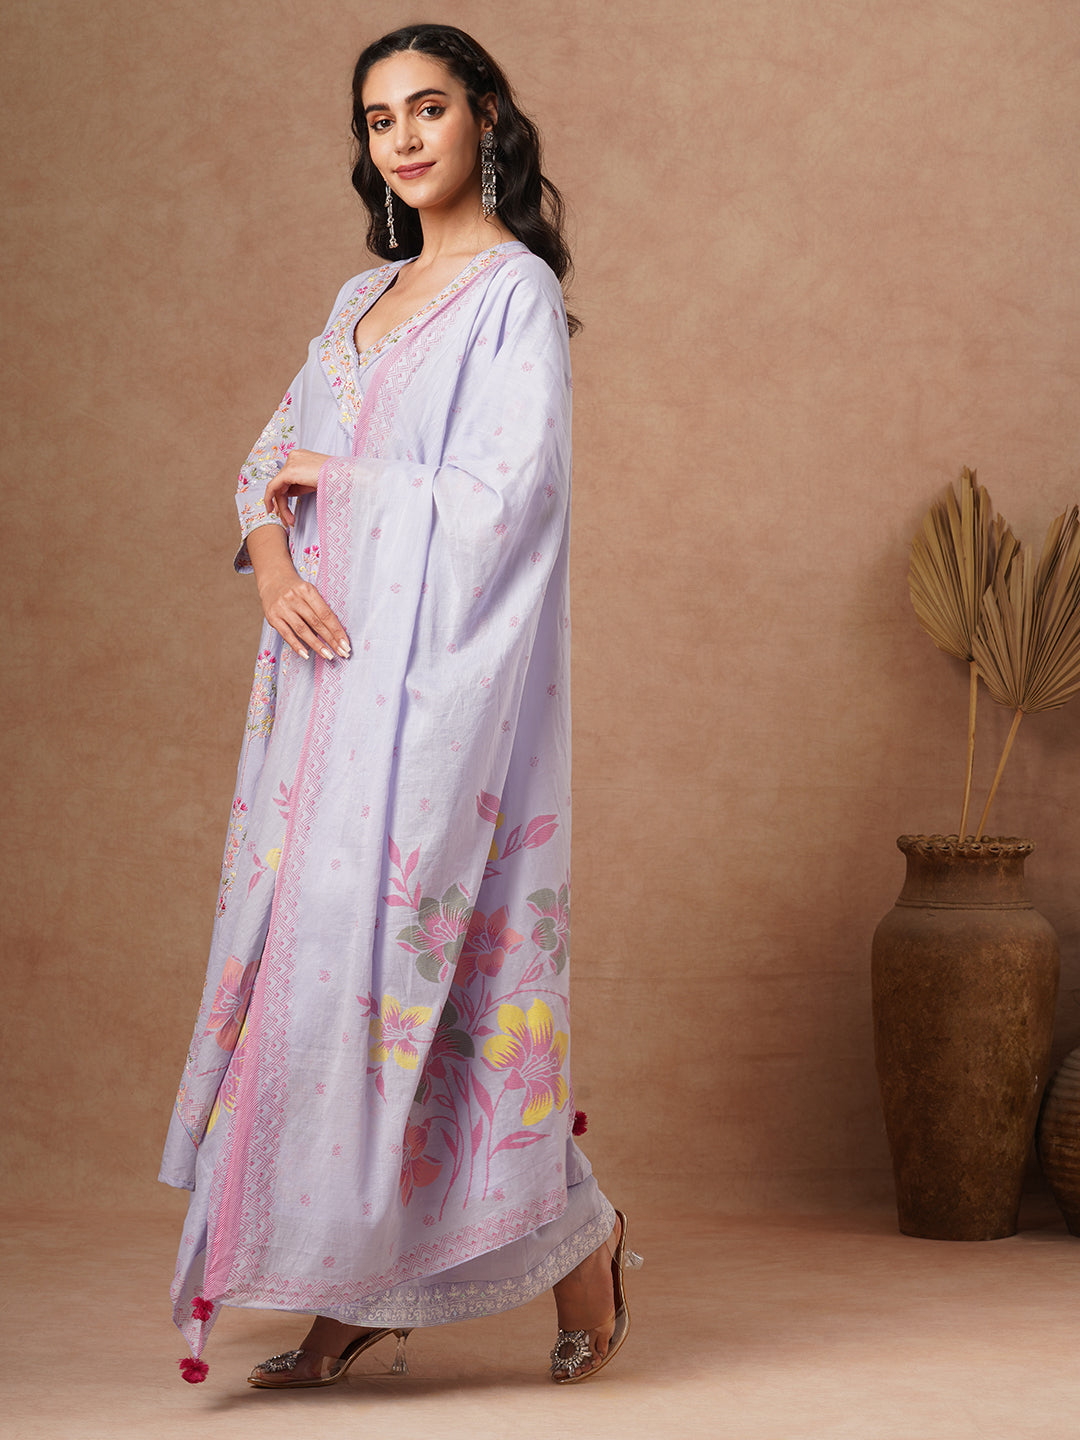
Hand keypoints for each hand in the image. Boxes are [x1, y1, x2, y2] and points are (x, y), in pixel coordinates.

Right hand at [246, 528, 349, 661]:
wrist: (272, 578)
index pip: (326, 614)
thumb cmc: (296, 589)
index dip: (337, 630)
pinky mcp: (272, 617)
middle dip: (331, 640)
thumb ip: (319, 608)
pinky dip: (297, 645)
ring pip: (302, 630)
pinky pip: (286, 634)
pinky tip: (306, 654)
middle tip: (342, 653)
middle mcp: (294, 598)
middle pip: (316, 623)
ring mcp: (282, 607)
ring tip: (328, 655)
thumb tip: (334, 633)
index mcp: (308, 590)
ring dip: (317, 645)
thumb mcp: (309, 592)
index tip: (346, 643)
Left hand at [263, 449, 331, 527]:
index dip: (284, 495)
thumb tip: (289, 493)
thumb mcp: (314, 481)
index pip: (287, 478)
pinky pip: (273, 487)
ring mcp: (291, 462)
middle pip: (281, 483)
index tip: (285, 510)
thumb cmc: (337, 479)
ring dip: (281, 506)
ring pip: (277, 487)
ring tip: (288, 521)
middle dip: (281, 503)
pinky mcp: (289, 471)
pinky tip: (277, 512)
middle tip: (285, 520)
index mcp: (300, 457)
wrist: (347, 476)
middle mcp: (293, 457)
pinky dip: (271, 500)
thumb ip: (300, 484)